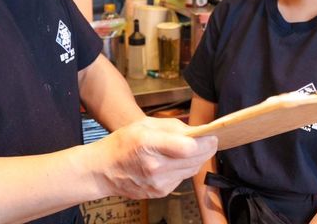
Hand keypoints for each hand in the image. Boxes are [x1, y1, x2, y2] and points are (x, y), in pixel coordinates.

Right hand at [95, 117, 217, 198]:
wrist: (103, 170)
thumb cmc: (122, 144)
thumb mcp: (145, 124)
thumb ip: (173, 126)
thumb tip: (198, 130)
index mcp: (148, 144)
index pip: (188, 147)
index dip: (205, 141)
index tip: (212, 135)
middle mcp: (154, 167)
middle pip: (195, 159)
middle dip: (206, 148)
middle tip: (210, 139)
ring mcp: (158, 183)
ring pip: (192, 169)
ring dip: (197, 158)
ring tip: (193, 148)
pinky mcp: (161, 192)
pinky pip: (182, 178)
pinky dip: (184, 168)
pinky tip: (176, 160)